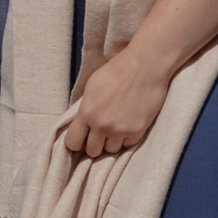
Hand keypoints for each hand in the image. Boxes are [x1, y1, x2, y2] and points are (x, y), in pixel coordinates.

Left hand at [61, 45, 171, 161]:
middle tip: (99, 135)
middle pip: (92, 151)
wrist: (145, 66)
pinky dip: (126, 139)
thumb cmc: (116, 71)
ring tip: (115, 128)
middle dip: (94, 144)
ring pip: (111, 151)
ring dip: (111, 142)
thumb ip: (85, 109)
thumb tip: (81, 126)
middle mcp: (102, 125)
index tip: (81, 139)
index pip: (72, 143)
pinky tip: (127, 126)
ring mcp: (121, 130)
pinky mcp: (138, 131)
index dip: (76, 142)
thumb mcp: (91, 88)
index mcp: (87, 113)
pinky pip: (127, 145)